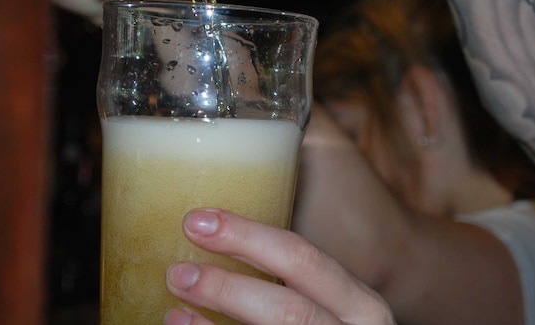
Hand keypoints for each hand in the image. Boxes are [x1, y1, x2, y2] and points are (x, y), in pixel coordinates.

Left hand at [164, 208, 395, 324]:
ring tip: (174, 310)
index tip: (198, 221)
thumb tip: (215, 242)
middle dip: (227, 288)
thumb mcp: (331, 308)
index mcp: (360, 305)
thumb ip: (294, 284)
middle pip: (288, 308)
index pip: (304, 258)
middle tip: (178, 272)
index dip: (247, 236)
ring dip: (215, 322)